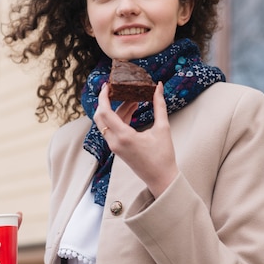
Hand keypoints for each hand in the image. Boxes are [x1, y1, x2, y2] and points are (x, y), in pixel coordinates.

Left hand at [94, 82, 178, 197]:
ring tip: (134, 100)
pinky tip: (132, 110)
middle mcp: (115, 142)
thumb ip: (159, 105)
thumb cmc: (163, 156)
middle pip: (100, 117)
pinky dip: (119, 119)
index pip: (105, 112)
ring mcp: (115, 147)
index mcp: (124, 136)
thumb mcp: (163, 128)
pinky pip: (112, 130)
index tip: (107, 85)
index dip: (103, 96)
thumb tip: (159, 86)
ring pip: (107, 123)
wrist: (161, 179)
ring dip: (117, 110)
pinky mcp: (118, 149)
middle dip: (106, 102)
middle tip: (115, 89)